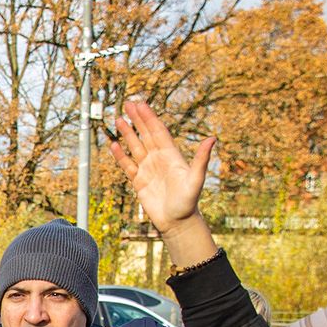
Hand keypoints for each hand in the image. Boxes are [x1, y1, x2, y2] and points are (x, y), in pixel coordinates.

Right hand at [108, 97, 214, 234]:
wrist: (177, 222)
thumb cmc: (189, 202)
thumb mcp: (196, 179)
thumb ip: (202, 159)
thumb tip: (212, 139)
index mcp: (171, 156)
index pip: (158, 132)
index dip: (149, 118)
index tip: (141, 105)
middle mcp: (158, 160)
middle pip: (145, 135)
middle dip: (138, 120)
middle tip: (129, 104)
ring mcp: (148, 170)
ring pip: (135, 147)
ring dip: (127, 134)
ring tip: (119, 120)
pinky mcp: (139, 182)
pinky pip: (127, 165)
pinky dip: (120, 156)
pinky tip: (113, 145)